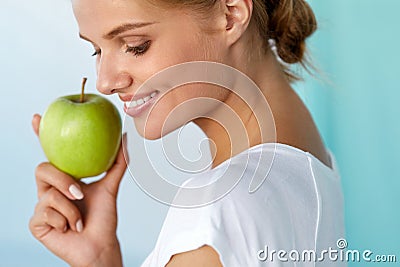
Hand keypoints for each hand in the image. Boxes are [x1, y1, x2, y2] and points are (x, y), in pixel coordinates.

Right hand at [29, 114, 126, 266]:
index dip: (41, 135)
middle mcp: (50, 189)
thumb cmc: (103, 218)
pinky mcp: (36, 223)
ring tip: (81, 219)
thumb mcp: (110, 186)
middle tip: (79, 193)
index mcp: (65, 178)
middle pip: (43, 169)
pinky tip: (71, 228)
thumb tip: (124, 136)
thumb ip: (117, 163)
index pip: (51, 154)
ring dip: (71, 208)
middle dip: (62, 180)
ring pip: (47, 194)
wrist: (100, 244)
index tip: (38, 118)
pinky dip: (65, 220)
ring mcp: (41, 206)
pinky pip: (45, 213)